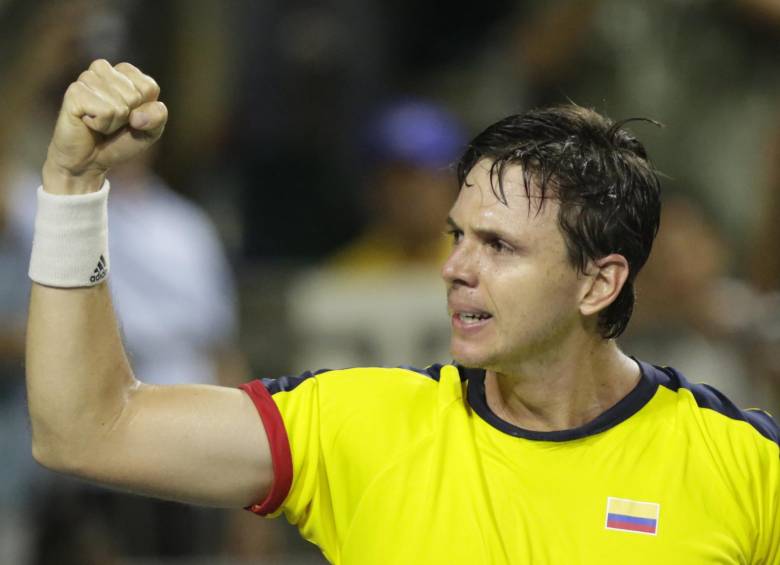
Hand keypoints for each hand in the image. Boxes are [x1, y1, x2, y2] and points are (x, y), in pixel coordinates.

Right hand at [43, 60, 167, 193]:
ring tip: (100, 123)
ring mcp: (86, 78)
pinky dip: (102, 125)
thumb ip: (158, 116)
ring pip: (120, 105)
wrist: (89, 161)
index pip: (149, 88)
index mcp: (124, 72)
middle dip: (128, 118)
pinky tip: (89, 124)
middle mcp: (102, 69)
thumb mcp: (150, 130)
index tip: (129, 117)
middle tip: (112, 122)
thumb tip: (137, 115)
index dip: (144, 111)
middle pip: (135, 96)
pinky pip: (105, 112)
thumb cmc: (119, 140)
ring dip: (113, 123)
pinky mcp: (74, 92)